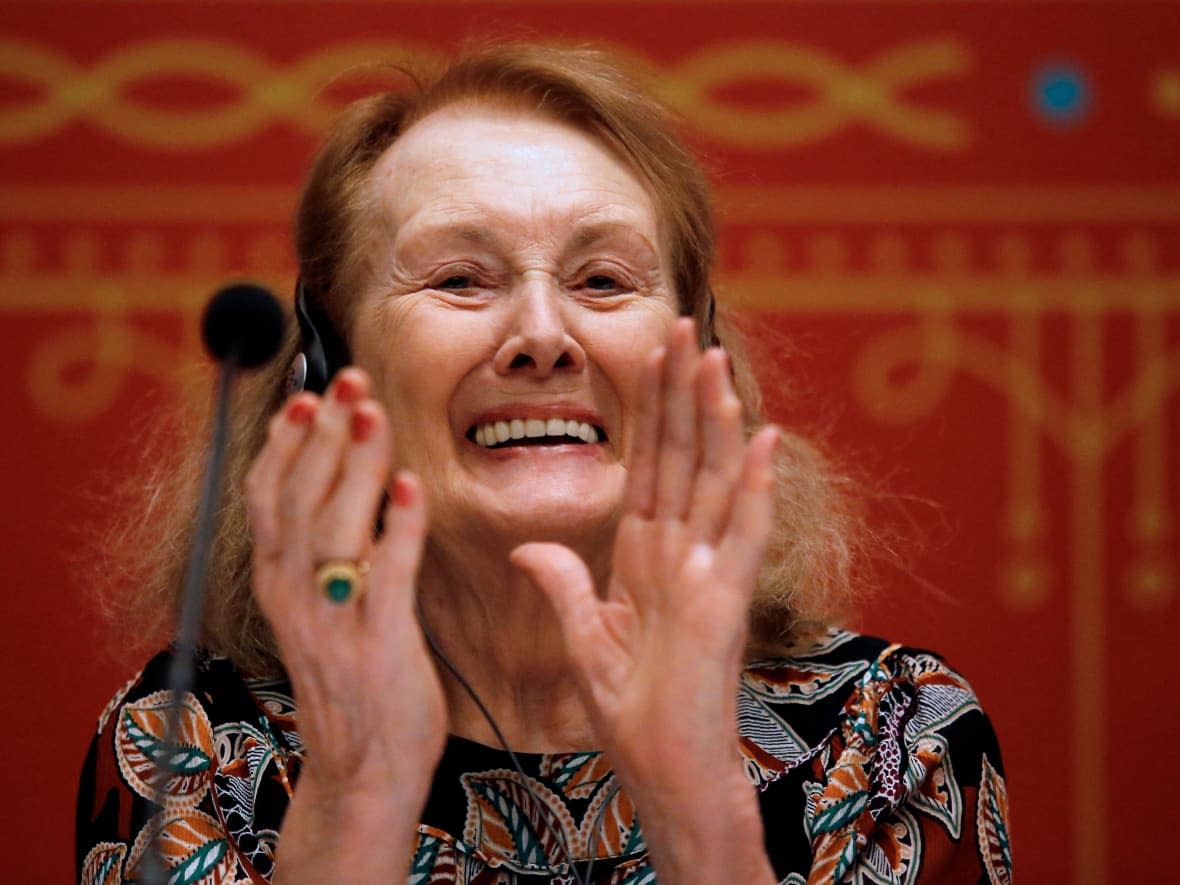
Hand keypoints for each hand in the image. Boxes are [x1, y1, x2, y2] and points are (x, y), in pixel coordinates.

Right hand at [245, 368, 445, 878]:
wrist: (364, 768)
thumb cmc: (351, 676)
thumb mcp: (319, 608)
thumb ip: (325, 549)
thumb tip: (347, 477)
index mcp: (277, 582)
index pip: (269, 495)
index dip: (287, 441)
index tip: (308, 392)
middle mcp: (293, 595)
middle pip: (299, 498)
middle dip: (323, 433)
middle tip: (347, 381)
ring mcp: (334, 620)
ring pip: (334, 527)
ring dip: (353, 465)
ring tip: (370, 413)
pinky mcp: (379, 643)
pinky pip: (387, 576)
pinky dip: (396, 528)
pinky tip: (409, 486)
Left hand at [511, 319, 777, 882]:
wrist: (664, 771)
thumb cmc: (633, 712)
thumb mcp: (586, 641)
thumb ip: (564, 586)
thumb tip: (528, 547)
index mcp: (647, 558)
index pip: (649, 467)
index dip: (649, 411)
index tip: (649, 356)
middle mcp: (682, 554)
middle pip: (682, 458)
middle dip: (680, 393)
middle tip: (683, 328)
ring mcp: (708, 574)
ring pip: (714, 481)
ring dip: (714, 419)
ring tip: (712, 361)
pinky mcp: (724, 603)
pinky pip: (740, 534)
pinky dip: (752, 486)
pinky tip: (759, 436)